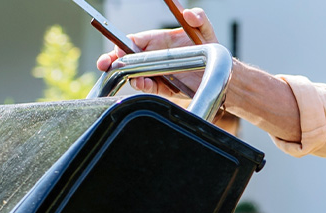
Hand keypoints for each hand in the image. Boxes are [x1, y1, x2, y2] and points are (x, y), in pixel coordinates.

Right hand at [96, 7, 220, 94]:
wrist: (221, 73)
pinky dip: (142, 85)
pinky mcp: (164, 87)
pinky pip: (148, 86)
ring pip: (134, 73)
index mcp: (158, 40)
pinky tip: (141, 82)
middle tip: (105, 64)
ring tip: (128, 76)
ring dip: (127, 74)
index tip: (119, 49)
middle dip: (112, 60)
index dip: (122, 44)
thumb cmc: (209, 48)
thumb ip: (199, 18)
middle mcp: (154, 56)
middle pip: (126, 57)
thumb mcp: (205, 30)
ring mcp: (157, 71)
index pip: (133, 40)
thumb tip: (189, 13)